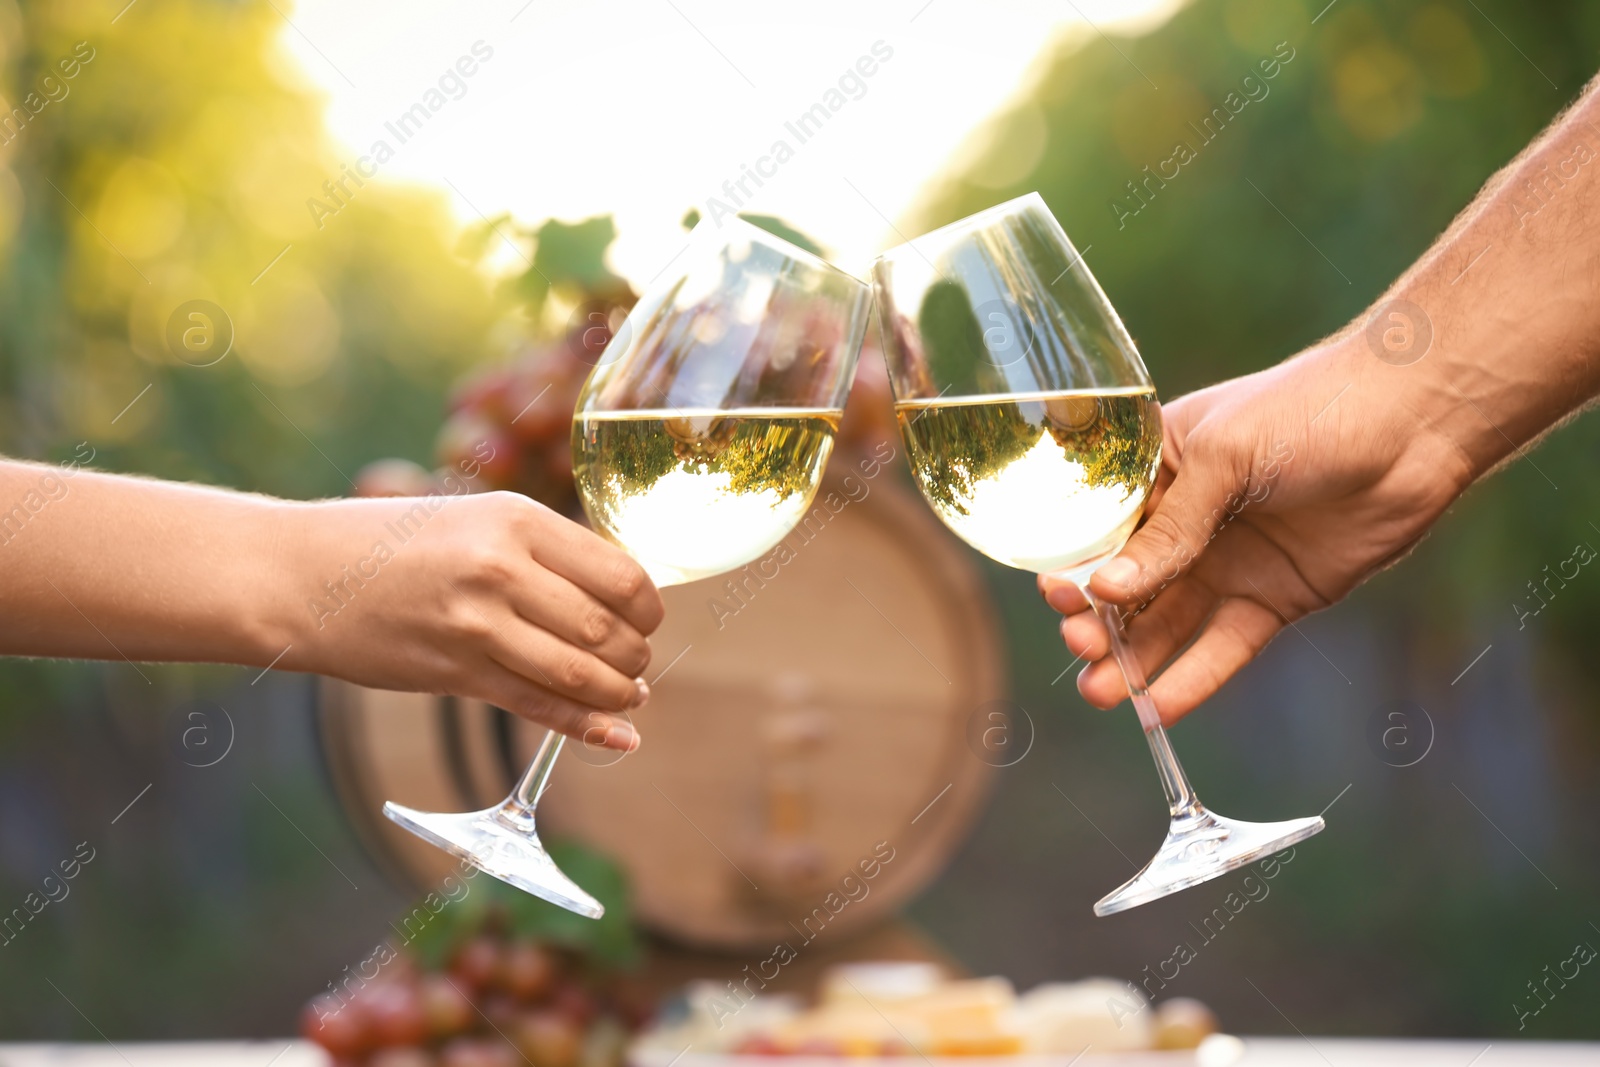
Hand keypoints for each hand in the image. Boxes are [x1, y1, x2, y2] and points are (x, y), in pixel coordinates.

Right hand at [278, 491, 663, 749]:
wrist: (304, 575)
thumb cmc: (395, 543)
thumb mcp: (477, 518)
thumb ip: (545, 551)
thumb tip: (621, 594)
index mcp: (517, 519)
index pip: (620, 574)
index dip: (648, 607)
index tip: (647, 619)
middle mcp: (501, 568)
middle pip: (607, 628)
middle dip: (637, 656)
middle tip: (638, 663)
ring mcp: (477, 624)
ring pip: (579, 673)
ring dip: (618, 693)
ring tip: (629, 696)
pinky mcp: (454, 672)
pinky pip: (538, 706)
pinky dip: (588, 726)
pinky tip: (619, 734)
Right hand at [1038, 339, 1473, 722]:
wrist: (1416, 422)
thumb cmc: (1310, 410)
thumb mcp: (1225, 459)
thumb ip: (1170, 531)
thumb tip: (1107, 590)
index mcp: (1160, 469)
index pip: (1101, 528)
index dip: (1075, 566)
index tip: (1058, 597)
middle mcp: (1187, 521)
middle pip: (1128, 584)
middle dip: (1098, 620)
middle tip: (1082, 645)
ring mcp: (1230, 563)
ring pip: (1168, 623)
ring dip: (1132, 660)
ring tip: (1100, 693)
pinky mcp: (1275, 599)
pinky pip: (1225, 646)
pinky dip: (1193, 679)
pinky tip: (1157, 710)